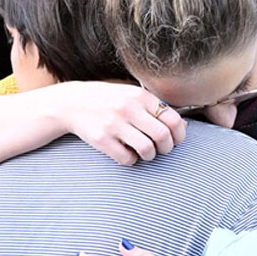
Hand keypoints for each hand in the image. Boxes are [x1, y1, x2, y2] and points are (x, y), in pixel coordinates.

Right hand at [48, 81, 185, 164]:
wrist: (72, 102)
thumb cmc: (110, 100)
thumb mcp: (132, 95)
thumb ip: (156, 107)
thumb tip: (184, 126)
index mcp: (140, 95)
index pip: (173, 119)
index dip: (179, 135)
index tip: (175, 140)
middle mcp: (128, 108)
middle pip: (163, 136)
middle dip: (167, 148)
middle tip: (162, 149)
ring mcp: (114, 124)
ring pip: (147, 149)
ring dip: (150, 156)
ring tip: (145, 152)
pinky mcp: (101, 139)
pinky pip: (127, 159)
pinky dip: (131, 160)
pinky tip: (127, 152)